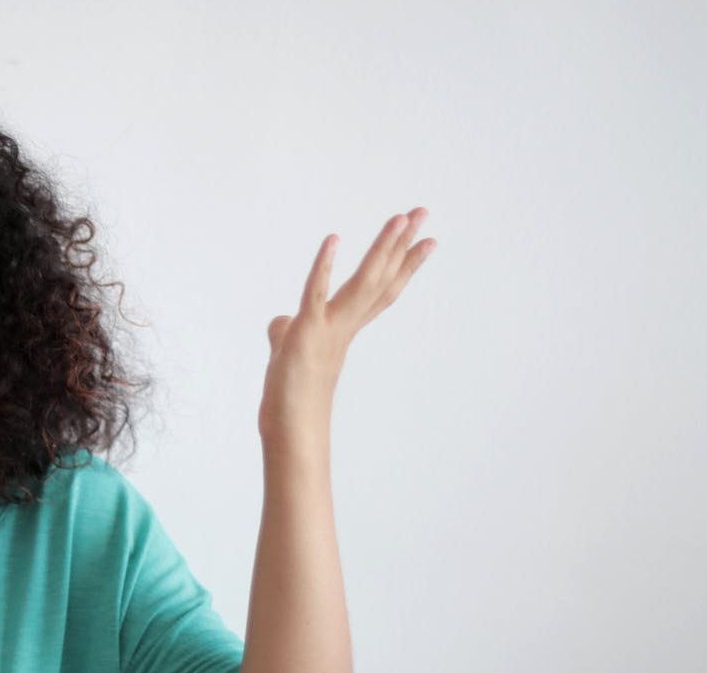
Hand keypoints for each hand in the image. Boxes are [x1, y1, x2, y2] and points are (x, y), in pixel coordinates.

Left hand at [260, 207, 435, 440]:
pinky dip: (322, 267)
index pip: (381, 289)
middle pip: (380, 278)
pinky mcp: (307, 332)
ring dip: (382, 248)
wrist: (290, 425)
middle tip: (424, 212)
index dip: (403, 264)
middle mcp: (344, 324)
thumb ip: (286, 331)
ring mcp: (329, 327)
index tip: (427, 240)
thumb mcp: (287, 352)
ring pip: (363, 281)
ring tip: (401, 217)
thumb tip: (279, 322)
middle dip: (402, 244)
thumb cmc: (290, 393)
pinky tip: (333, 239)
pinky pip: (315, 293)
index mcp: (345, 327)